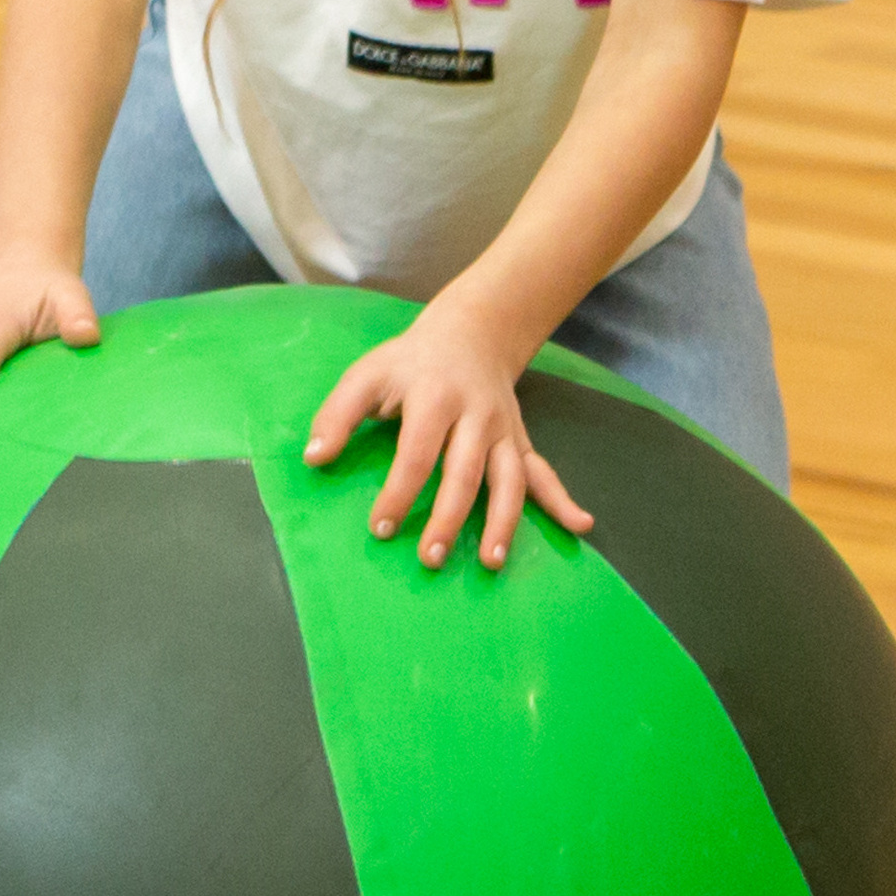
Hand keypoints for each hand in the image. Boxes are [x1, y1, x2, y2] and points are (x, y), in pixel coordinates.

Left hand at [305, 288, 592, 569]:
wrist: (471, 334)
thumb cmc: (410, 364)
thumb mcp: (368, 375)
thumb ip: (338, 414)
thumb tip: (314, 458)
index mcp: (435, 398)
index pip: (417, 452)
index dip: (399, 491)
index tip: (380, 527)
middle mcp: (476, 416)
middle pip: (465, 473)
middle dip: (448, 518)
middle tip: (430, 557)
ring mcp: (503, 431)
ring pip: (508, 481)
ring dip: (503, 522)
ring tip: (490, 561)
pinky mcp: (520, 442)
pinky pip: (543, 473)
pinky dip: (563, 501)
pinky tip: (581, 525)